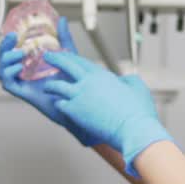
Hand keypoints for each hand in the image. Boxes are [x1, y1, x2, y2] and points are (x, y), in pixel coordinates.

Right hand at [0, 17, 98, 145]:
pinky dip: (9, 75)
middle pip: (4, 59)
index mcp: (30, 63)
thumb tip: (61, 20)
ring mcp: (23, 83)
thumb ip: (63, 37)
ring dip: (6, 60)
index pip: (12, 51)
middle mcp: (24, 73)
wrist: (76, 100)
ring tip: (20, 54)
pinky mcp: (24, 93)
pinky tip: (18, 68)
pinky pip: (8, 84)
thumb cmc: (72, 80)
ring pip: (2, 71)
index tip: (13, 33)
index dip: (8, 42)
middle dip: (4, 48)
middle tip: (12, 39)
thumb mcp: (67, 54)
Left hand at [42, 53, 173, 176]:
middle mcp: (87, 82)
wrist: (133, 129)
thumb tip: (124, 80)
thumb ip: (128, 80)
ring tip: (47, 86)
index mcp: (102, 75)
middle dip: (55, 59)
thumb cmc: (138, 112)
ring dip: (51, 85)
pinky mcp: (75, 112)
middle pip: (66, 65)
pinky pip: (60, 104)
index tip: (64, 54)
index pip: (81, 61)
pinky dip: (58, 103)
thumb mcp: (137, 87)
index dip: (71, 57)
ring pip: (57, 86)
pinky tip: (57, 104)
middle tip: (48, 57)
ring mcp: (79, 96)